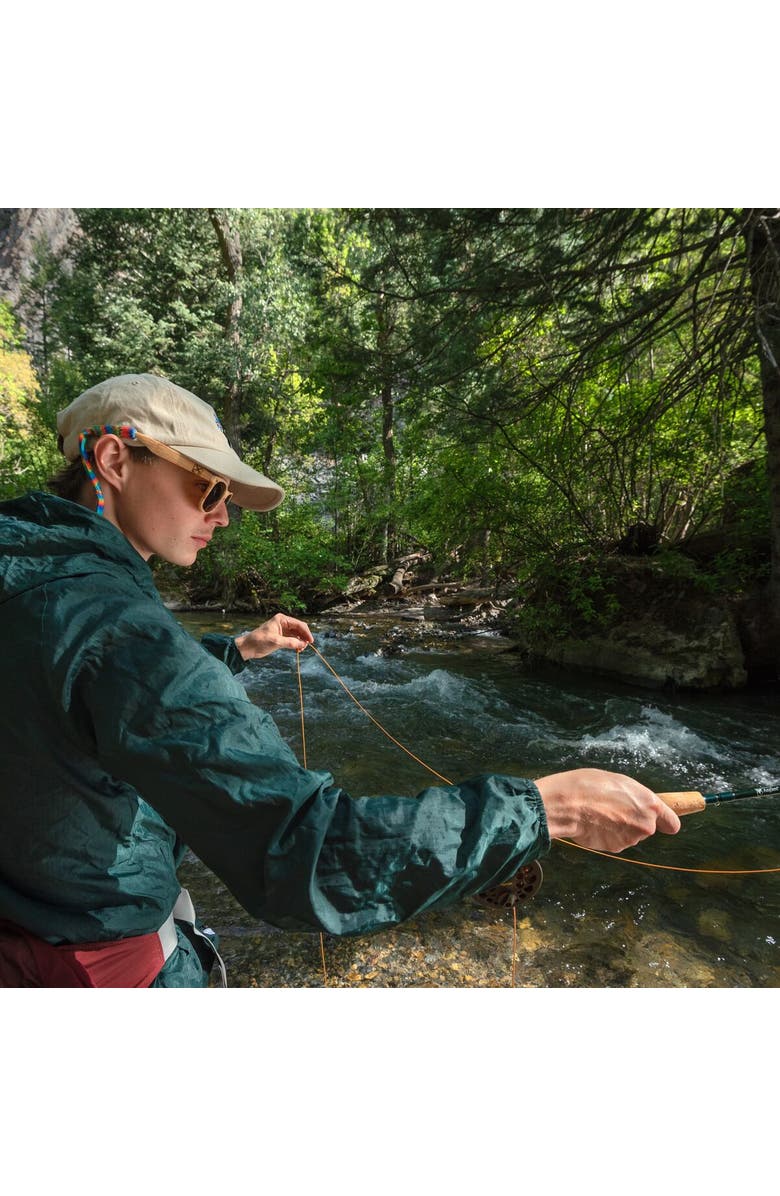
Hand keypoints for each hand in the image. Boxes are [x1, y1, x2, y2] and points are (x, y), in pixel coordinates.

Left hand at [234, 613, 313, 659]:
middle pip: (299, 629)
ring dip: (300, 641)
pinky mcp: (281, 638)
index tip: (311, 641)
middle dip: (304, 637)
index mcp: (281, 619)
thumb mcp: (276, 642)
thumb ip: (290, 642)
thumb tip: (303, 644)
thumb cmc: (259, 641)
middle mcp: (283, 623)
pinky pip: (292, 640)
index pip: (298, 624)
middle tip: (306, 646)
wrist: (248, 647)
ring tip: (301, 649)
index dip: (306, 632)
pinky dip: (296, 644)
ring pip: (297, 635)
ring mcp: (282, 630)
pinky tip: (298, 650)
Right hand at [534, 768, 680, 852]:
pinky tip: (593, 823)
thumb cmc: (590, 786)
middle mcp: (645, 824)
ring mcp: (630, 839)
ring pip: (629, 835)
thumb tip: (637, 807)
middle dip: (634, 821)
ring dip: (618, 828)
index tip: (665, 824)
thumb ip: (635, 798)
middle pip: (646, 828)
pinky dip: (606, 835)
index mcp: (650, 804)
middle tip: (613, 808)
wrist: (568, 804)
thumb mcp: (619, 782)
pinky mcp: (615, 848)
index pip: (672, 823)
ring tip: (598, 813)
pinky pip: (614, 841)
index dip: (667, 823)